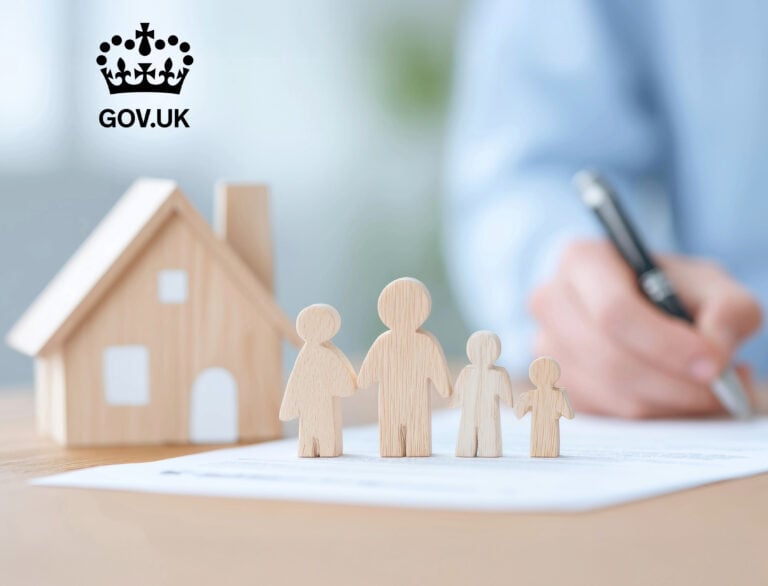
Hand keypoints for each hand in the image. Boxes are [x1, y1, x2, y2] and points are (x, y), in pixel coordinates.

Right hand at [529, 240, 761, 417]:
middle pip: (608, 359)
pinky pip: (605, 414)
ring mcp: (545, 347)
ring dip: (669, 403)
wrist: (648, 313)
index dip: (665, 344)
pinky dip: (650, 415)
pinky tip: (675, 397)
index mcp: (582, 261)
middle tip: (722, 389)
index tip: (713, 365)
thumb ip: (727, 311)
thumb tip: (713, 356)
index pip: (613, 311)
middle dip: (673, 382)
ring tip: (709, 392)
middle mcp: (550, 302)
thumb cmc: (674, 292)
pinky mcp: (552, 385)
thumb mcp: (713, 285)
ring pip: (610, 392)